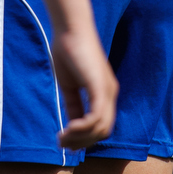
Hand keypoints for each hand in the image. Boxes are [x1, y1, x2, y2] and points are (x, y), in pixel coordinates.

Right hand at [51, 24, 118, 148]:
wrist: (69, 29)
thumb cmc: (67, 51)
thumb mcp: (69, 85)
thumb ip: (74, 104)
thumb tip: (72, 125)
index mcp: (104, 93)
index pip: (101, 126)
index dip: (85, 138)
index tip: (66, 143)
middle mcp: (110, 94)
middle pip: (103, 132)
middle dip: (83, 142)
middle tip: (62, 144)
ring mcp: (107, 91)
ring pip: (101, 128)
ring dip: (80, 138)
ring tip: (62, 138)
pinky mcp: (100, 87)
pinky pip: (96, 117)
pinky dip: (82, 128)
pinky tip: (68, 129)